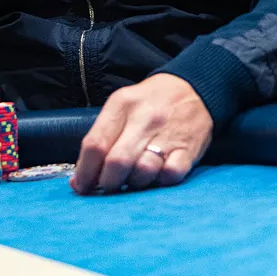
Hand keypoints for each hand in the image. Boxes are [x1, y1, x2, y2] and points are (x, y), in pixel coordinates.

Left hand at [72, 74, 211, 194]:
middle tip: (109, 185)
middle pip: (116, 163)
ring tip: (134, 178)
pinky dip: (160, 182)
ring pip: (142, 172)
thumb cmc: (151, 102)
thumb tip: (81, 180)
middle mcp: (145, 118)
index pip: (94, 145)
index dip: (84, 173)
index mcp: (122, 104)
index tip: (82, 186)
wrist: (196, 89)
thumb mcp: (122, 105)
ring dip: (134, 183)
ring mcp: (169, 134)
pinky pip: (169, 176)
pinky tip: (157, 175)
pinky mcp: (189, 149)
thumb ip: (101, 137)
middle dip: (108, 182)